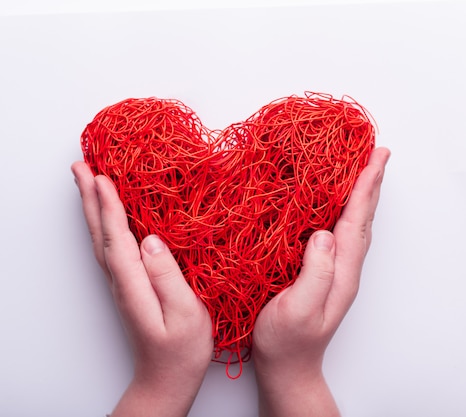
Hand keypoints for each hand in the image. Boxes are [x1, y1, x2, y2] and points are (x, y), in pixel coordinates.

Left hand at [72, 162, 213, 416]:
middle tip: (79, 166)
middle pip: (100, 233)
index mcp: (133, 284)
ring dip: (93, 207)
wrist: (164, 381)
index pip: (117, 237)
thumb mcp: (186, 315)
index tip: (101, 176)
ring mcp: (121, 283)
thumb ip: (168, 277)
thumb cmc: (180, 353)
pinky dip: (104, 224)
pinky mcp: (127, 286)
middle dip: (89, 197)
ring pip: (101, 238)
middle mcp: (120, 280)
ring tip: (86, 181)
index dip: (109, 205)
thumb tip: (152, 241)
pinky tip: (108, 216)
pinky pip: (110, 245)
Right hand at [252, 147, 390, 416]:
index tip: (374, 159)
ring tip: (362, 172)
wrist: (287, 367)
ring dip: (359, 195)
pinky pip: (336, 234)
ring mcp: (333, 272)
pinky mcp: (319, 274)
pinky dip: (341, 212)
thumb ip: (314, 272)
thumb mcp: (298, 309)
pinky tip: (333, 207)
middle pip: (362, 218)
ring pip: (352, 225)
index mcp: (341, 273)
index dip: (365, 188)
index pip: (355, 221)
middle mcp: (343, 269)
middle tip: (376, 155)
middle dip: (370, 184)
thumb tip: (322, 233)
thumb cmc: (286, 342)